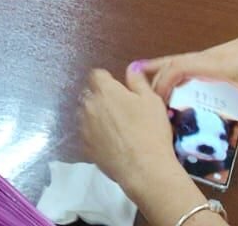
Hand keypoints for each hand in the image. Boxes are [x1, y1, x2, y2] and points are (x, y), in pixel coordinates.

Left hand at [80, 65, 182, 196]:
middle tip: (120, 110)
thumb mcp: (152, 100)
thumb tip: (131, 68)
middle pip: (90, 94)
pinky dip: (96, 135)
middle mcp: (90, 105)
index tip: (118, 90)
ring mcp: (85, 127)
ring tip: (115, 129)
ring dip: (96, 116)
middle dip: (101, 98)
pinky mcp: (85, 146)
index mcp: (106, 90)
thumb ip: (138, 81)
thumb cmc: (151, 131)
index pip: (97, 75)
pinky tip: (111, 143)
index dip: (107, 80)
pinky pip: (87, 134)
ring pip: (86, 114)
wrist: (144, 168)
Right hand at [144, 20, 237, 138]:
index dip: (162, 83)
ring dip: (160, 73)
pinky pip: (187, 63)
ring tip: (142, 88)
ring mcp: (210, 56)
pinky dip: (173, 71)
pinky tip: (171, 82)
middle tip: (141, 102)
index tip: (153, 103)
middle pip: (171, 63)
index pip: (178, 68)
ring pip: (177, 61)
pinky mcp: (216, 58)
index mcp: (215, 64)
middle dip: (153, 80)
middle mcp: (207, 57)